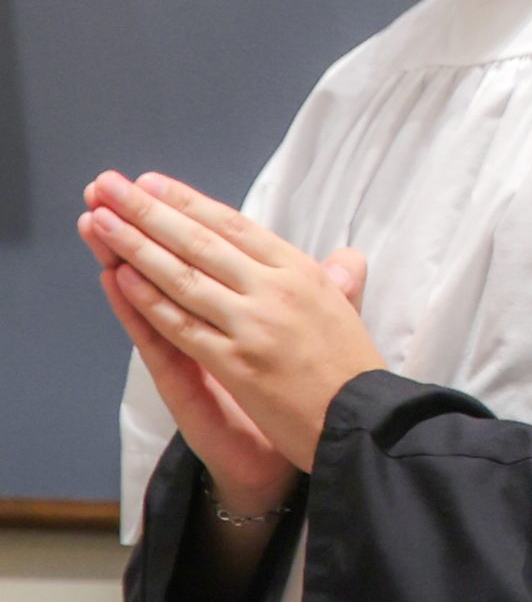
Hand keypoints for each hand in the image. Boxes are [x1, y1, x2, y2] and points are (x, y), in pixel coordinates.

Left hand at [82, 171, 383, 472]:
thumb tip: (343, 259)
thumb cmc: (353, 365)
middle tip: (110, 187)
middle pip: (200, 242)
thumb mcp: (349, 308)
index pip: (232, 225)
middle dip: (148, 211)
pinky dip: (149, 300)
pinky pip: (182, 326)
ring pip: (183, 277)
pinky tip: (120, 278)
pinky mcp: (235, 363)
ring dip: (136, 246)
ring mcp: (252, 324)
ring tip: (101, 222)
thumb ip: (338, 278)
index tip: (150, 183)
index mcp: (300, 268)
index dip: (187, 202)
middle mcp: (273, 287)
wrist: (360, 419)